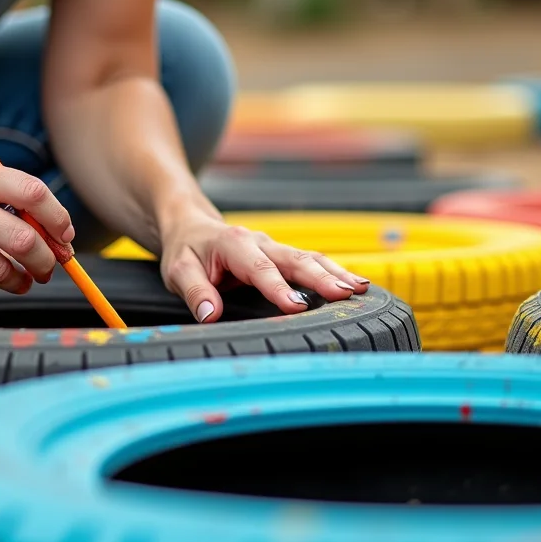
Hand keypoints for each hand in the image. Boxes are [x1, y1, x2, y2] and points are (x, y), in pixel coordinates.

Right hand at [0, 157, 74, 296]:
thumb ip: (14, 202)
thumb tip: (59, 240)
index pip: (33, 193)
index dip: (58, 220)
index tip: (64, 237)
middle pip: (24, 240)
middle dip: (45, 261)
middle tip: (47, 267)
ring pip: (2, 271)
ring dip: (18, 280)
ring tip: (18, 277)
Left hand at [157, 212, 370, 321]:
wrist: (191, 226)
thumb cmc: (186, 250)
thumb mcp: (178, 270)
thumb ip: (195, 291)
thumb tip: (210, 314)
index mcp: (234, 244)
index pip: (259, 269)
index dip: (278, 288)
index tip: (296, 307)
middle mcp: (260, 242)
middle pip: (295, 259)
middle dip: (322, 277)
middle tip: (346, 294)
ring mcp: (274, 248)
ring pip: (310, 258)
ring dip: (336, 273)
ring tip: (362, 289)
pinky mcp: (282, 256)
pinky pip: (311, 262)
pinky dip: (334, 272)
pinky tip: (356, 285)